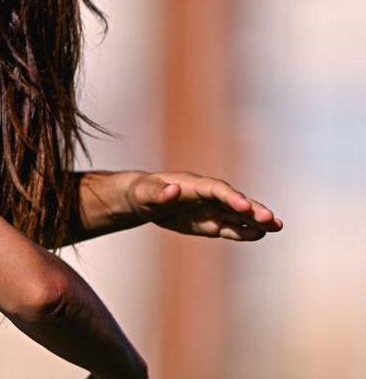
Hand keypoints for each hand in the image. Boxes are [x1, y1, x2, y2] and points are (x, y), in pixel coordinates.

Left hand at [125, 171, 282, 240]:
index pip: (216, 190)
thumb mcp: (144, 193)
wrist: (143, 200)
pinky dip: (244, 232)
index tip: (244, 206)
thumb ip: (158, 193)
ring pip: (237, 215)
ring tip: (277, 226)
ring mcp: (211, 209)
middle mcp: (207, 195)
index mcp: (193, 184)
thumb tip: (172, 190)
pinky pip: (230, 228)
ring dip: (256, 220)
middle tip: (272, 219)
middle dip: (252, 209)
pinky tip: (260, 235)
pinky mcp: (210, 223)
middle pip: (233, 201)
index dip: (231, 197)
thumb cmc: (142, 193)